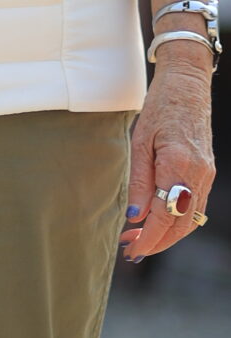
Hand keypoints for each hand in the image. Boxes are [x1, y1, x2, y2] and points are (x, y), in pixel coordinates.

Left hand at [121, 50, 214, 259]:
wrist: (187, 87)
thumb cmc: (159, 109)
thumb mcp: (140, 142)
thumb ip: (140, 181)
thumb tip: (136, 216)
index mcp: (179, 166)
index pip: (165, 216)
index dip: (149, 238)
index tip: (132, 251)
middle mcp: (198, 175)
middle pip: (181, 225)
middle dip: (157, 243)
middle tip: (131, 251)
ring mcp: (206, 175)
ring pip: (190, 219)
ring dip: (167, 235)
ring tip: (139, 239)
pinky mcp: (206, 173)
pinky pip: (194, 207)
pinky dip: (177, 221)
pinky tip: (156, 221)